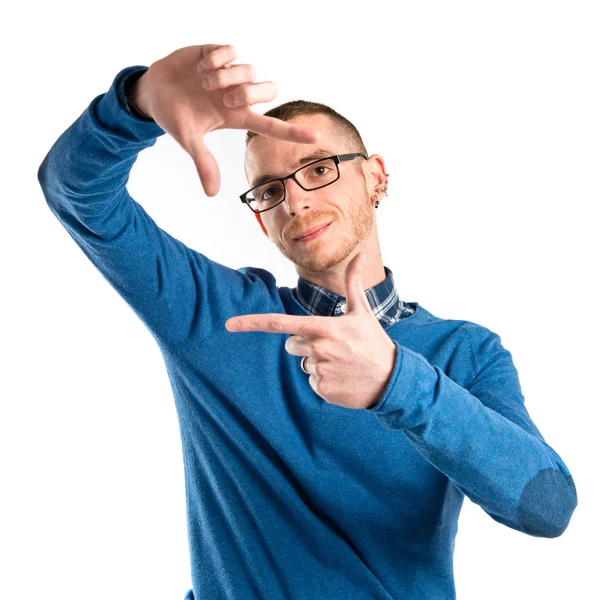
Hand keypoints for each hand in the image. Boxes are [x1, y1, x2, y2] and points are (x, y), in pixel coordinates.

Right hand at [134, 44, 319, 196]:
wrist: (152, 90)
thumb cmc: (174, 117)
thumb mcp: (188, 140)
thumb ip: (203, 163)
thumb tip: (211, 194)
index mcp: (236, 117)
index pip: (271, 126)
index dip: (294, 133)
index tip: (316, 137)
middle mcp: (238, 95)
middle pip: (269, 90)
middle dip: (251, 94)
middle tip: (226, 100)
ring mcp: (229, 74)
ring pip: (250, 70)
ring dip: (227, 78)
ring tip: (204, 83)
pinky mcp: (217, 54)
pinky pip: (232, 51)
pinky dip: (218, 60)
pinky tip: (201, 67)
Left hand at [225, 253, 397, 409]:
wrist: (392, 379)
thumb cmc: (374, 342)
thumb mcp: (362, 312)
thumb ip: (353, 282)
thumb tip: (361, 254)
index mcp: (323, 328)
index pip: (281, 324)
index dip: (253, 323)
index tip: (229, 324)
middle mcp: (318, 349)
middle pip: (291, 345)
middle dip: (305, 344)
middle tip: (333, 346)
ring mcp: (319, 371)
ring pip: (303, 364)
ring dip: (317, 363)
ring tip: (342, 363)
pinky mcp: (322, 390)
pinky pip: (312, 382)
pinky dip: (324, 381)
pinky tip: (343, 377)